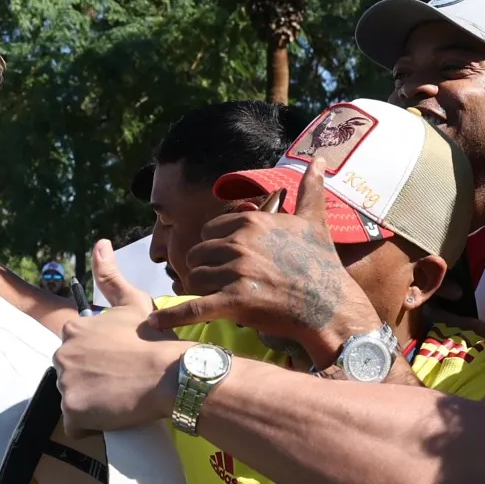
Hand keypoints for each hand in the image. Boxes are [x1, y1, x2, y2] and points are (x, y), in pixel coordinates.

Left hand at [55, 240, 184, 434]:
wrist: (171, 374)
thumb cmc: (156, 339)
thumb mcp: (133, 302)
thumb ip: (110, 275)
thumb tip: (100, 243)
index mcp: (73, 329)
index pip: (76, 352)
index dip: (98, 361)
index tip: (119, 364)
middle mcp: (63, 353)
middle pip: (71, 376)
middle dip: (92, 382)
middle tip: (122, 382)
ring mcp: (66, 382)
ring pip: (74, 399)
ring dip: (92, 403)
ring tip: (121, 398)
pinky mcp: (73, 409)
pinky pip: (75, 425)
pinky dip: (90, 424)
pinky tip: (113, 415)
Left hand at [154, 158, 379, 365]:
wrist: (330, 306)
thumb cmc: (322, 265)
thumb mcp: (314, 221)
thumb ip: (309, 189)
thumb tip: (318, 160)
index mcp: (251, 221)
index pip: (209, 231)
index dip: (214, 247)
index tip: (226, 260)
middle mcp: (240, 243)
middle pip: (197, 254)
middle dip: (205, 269)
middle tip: (222, 283)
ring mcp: (236, 272)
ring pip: (194, 279)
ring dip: (201, 290)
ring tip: (218, 299)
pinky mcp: (234, 302)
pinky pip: (194, 307)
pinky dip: (172, 317)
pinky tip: (154, 323)